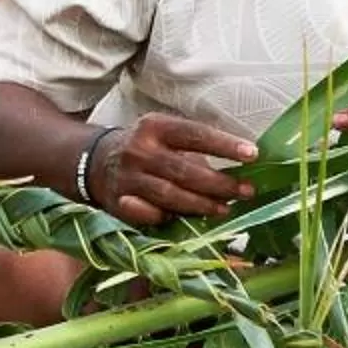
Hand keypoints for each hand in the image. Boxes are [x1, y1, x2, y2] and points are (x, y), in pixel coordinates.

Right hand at [88, 115, 260, 224]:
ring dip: (202, 205)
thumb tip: (240, 167)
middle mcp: (139, 150)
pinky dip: (170, 218)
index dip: (225, 145)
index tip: (253, 154)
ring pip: (171, 196)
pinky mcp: (120, 202)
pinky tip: (188, 220)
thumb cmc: (145, 148)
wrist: (94, 162)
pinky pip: (150, 215)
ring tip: (225, 209)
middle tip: (246, 191)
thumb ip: (196, 150)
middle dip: (220, 184)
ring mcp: (128, 178)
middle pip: (186, 170)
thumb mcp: (165, 136)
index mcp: (155, 127)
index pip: (195, 135)